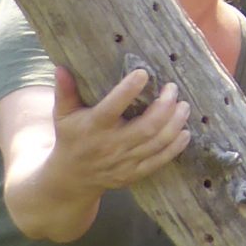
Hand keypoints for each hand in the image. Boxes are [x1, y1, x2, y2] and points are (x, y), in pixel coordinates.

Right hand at [48, 68, 189, 193]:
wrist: (72, 178)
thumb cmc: (71, 139)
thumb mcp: (62, 115)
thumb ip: (64, 91)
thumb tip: (61, 66)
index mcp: (93, 127)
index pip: (112, 108)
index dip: (128, 90)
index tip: (143, 73)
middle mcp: (110, 145)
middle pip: (146, 127)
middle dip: (165, 107)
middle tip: (173, 89)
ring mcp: (124, 162)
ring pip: (157, 142)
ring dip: (175, 123)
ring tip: (184, 106)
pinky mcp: (134, 173)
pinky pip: (160, 160)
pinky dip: (176, 146)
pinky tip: (185, 132)